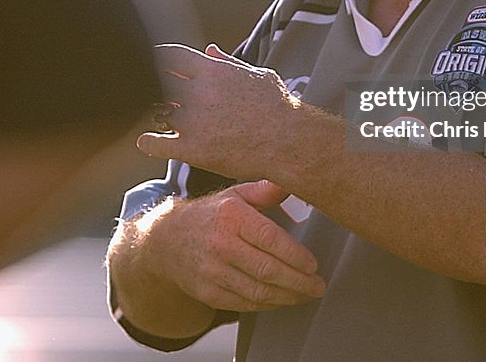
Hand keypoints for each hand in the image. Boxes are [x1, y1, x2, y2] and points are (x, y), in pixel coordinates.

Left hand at [138, 44, 301, 180]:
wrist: (290, 140)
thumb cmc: (278, 106)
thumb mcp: (257, 75)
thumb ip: (229, 62)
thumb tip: (210, 49)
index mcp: (211, 71)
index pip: (169, 56)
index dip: (157, 60)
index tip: (154, 67)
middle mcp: (197, 93)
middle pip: (157, 83)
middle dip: (153, 87)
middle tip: (151, 94)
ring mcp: (193, 122)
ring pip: (156, 113)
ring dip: (154, 115)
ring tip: (157, 118)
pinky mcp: (193, 149)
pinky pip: (156, 144)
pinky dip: (148, 142)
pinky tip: (147, 141)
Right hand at [148, 180, 324, 311]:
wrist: (167, 240)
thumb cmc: (211, 215)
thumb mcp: (236, 195)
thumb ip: (266, 191)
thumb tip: (293, 180)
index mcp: (231, 216)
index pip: (270, 238)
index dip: (296, 255)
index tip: (313, 264)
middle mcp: (220, 244)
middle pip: (267, 270)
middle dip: (299, 282)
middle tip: (318, 285)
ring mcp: (212, 271)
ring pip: (258, 292)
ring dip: (288, 297)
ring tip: (306, 294)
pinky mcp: (208, 293)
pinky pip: (245, 304)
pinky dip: (268, 304)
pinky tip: (282, 299)